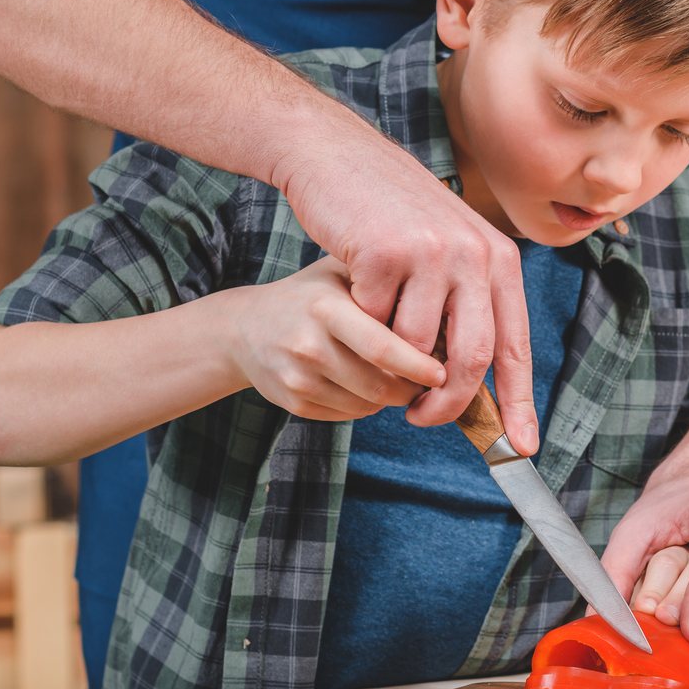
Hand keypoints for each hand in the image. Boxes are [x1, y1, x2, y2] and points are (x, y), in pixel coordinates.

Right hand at [223, 257, 445, 419]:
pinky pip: (349, 415)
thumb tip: (443, 311)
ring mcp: (298, 378)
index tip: (444, 370)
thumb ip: (382, 284)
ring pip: (368, 405)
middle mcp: (309, 346)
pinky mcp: (294, 404)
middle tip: (432, 378)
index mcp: (325, 308)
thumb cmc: (309, 295)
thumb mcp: (339, 273)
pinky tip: (370, 384)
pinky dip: (369, 405)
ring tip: (403, 377)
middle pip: (380, 385)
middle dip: (414, 388)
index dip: (419, 365)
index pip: (382, 348)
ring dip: (394, 398)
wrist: (244, 328)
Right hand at [273, 122, 538, 451]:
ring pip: (415, 348)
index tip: (522, 446)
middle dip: (446, 404)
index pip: (515, 344)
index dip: (520, 401)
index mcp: (498, 259)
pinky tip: (355, 295)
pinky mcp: (383, 254)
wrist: (338, 158)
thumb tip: (477, 379)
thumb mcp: (449, 247)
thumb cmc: (392, 213)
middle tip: (420, 419)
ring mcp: (430, 253)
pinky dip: (362, 324)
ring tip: (379, 346)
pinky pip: (373, 322)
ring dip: (393, 362)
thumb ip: (468, 302)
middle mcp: (474, 254)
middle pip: (471, 359)